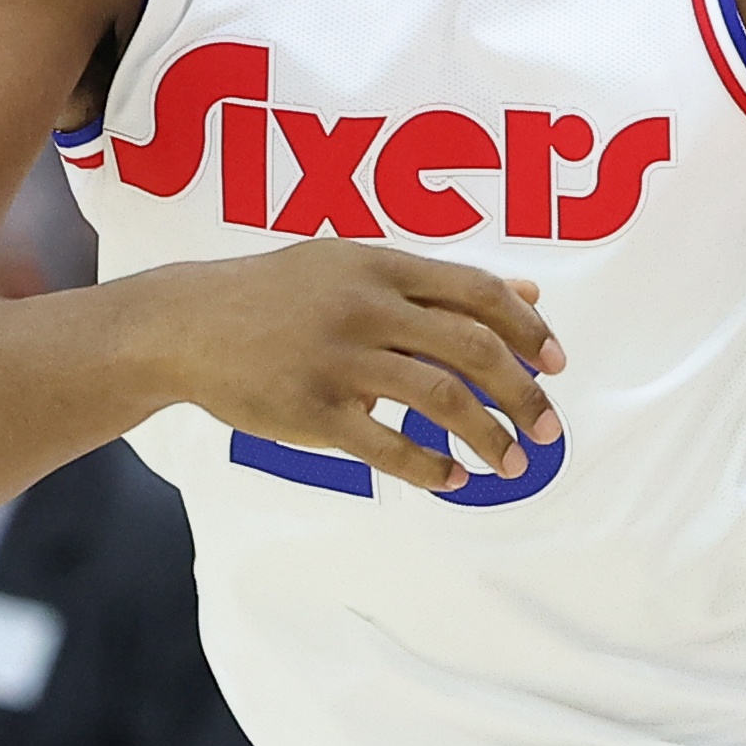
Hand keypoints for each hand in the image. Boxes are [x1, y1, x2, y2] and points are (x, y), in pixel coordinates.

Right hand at [129, 242, 563, 493]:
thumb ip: (440, 283)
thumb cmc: (283, 293)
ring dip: (488, 437)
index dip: (528, 329)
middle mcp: (367, 307)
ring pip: (438, 399)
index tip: (558, 364)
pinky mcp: (310, 410)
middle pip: (472, 348)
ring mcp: (338, 359)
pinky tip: (453, 480)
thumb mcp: (359, 265)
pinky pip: (384, 445)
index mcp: (383, 265)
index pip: (478, 293)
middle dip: (523, 393)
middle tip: (551, 426)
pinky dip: (428, 467)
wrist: (186, 323)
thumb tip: (527, 295)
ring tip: (514, 464)